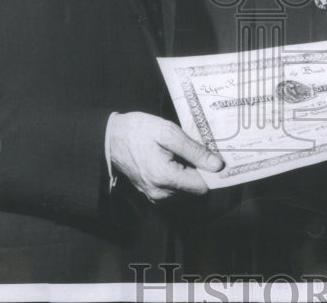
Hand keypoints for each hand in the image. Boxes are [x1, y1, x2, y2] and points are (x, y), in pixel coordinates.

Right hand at [107, 112, 223, 201]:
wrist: (110, 137)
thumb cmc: (138, 131)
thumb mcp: (168, 132)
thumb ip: (194, 150)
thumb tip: (217, 165)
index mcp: (165, 178)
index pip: (203, 186)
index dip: (211, 171)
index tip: (214, 156)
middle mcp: (160, 193)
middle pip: (194, 188)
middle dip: (198, 170)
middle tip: (192, 148)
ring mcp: (154, 195)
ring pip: (185, 189)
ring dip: (188, 172)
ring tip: (179, 152)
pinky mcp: (151, 193)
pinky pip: (174, 189)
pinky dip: (178, 175)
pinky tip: (172, 159)